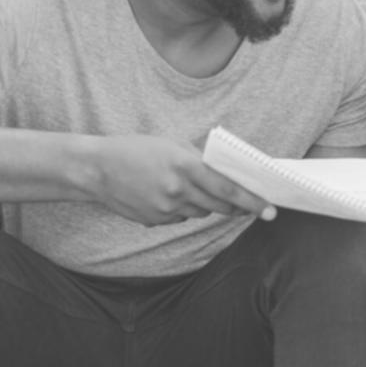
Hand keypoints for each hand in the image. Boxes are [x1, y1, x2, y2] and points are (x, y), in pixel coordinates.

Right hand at [79, 133, 273, 226]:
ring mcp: (165, 209)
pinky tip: (173, 196)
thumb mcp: (171, 145)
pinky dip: (185, 209)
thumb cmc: (135, 149)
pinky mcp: (154, 221)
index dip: (252, 201)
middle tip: (251, 205)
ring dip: (209, 205)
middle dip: (237, 206)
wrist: (96, 169)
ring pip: (201, 212)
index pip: (228, 189)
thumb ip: (199, 160)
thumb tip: (224, 175)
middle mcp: (177, 190)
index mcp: (185, 166)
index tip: (269, 210)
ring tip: (201, 191)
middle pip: (220, 206)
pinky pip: (181, 218)